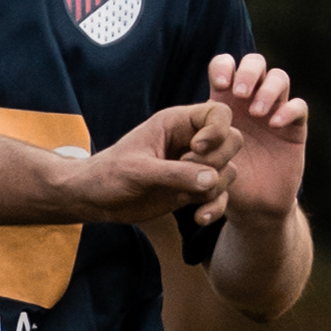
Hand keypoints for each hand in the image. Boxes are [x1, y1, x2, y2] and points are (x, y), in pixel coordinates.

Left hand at [73, 99, 241, 227]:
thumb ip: (175, 174)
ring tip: (186, 198)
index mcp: (176, 123)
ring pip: (229, 171)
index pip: (218, 112)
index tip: (196, 148)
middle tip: (186, 172)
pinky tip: (199, 217)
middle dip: (217, 161)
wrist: (97, 199)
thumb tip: (213, 179)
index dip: (218, 130)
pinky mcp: (193, 190)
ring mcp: (194, 166)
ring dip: (216, 188)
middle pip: (232, 142)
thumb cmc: (110, 174)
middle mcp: (190, 141)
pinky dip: (214, 208)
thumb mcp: (139, 171)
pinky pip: (219, 196)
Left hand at [206, 52, 305, 227]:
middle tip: (240, 94)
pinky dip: (288, 109)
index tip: (220, 86)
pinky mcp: (294, 128)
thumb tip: (196, 147)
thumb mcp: (200, 164)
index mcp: (224, 101)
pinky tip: (275, 124)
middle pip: (255, 62)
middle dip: (248, 71)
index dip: (224, 66)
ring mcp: (274, 111)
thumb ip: (194, 153)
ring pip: (279, 78)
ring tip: (256, 113)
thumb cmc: (220, 182)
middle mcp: (250, 101)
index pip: (225, 65)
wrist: (251, 205)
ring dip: (268, 89)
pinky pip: (299, 106)